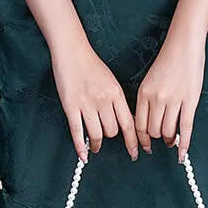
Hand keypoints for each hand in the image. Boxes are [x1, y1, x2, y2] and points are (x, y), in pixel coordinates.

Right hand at [50, 38, 139, 162]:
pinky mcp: (70, 107)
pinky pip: (77, 132)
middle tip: (107, 136)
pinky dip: (81, 147)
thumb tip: (125, 122)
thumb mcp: (111, 82)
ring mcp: (86, 104)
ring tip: (96, 146)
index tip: (136, 153)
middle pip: (112, 131)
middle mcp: (104, 100)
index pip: (129, 124)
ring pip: (97, 134)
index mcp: (116, 94)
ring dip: (97, 144)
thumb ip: (118, 101)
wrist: (72, 52)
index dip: (134, 142)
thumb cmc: (92, 65)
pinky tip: (84, 155)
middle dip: (110, 137)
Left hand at [135, 27, 204, 162]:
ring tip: (172, 140)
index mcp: (143, 93)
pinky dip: (184, 144)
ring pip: (168, 131)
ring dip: (170, 140)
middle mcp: (156, 99)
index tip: (144, 146)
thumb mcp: (150, 80)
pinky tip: (182, 154)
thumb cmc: (168, 60)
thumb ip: (148, 100)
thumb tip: (149, 122)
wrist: (184, 44)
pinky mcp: (190, 100)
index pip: (139, 125)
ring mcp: (174, 100)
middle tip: (162, 140)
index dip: (142, 139)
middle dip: (157, 138)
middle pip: (153, 131)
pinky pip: (185, 128)